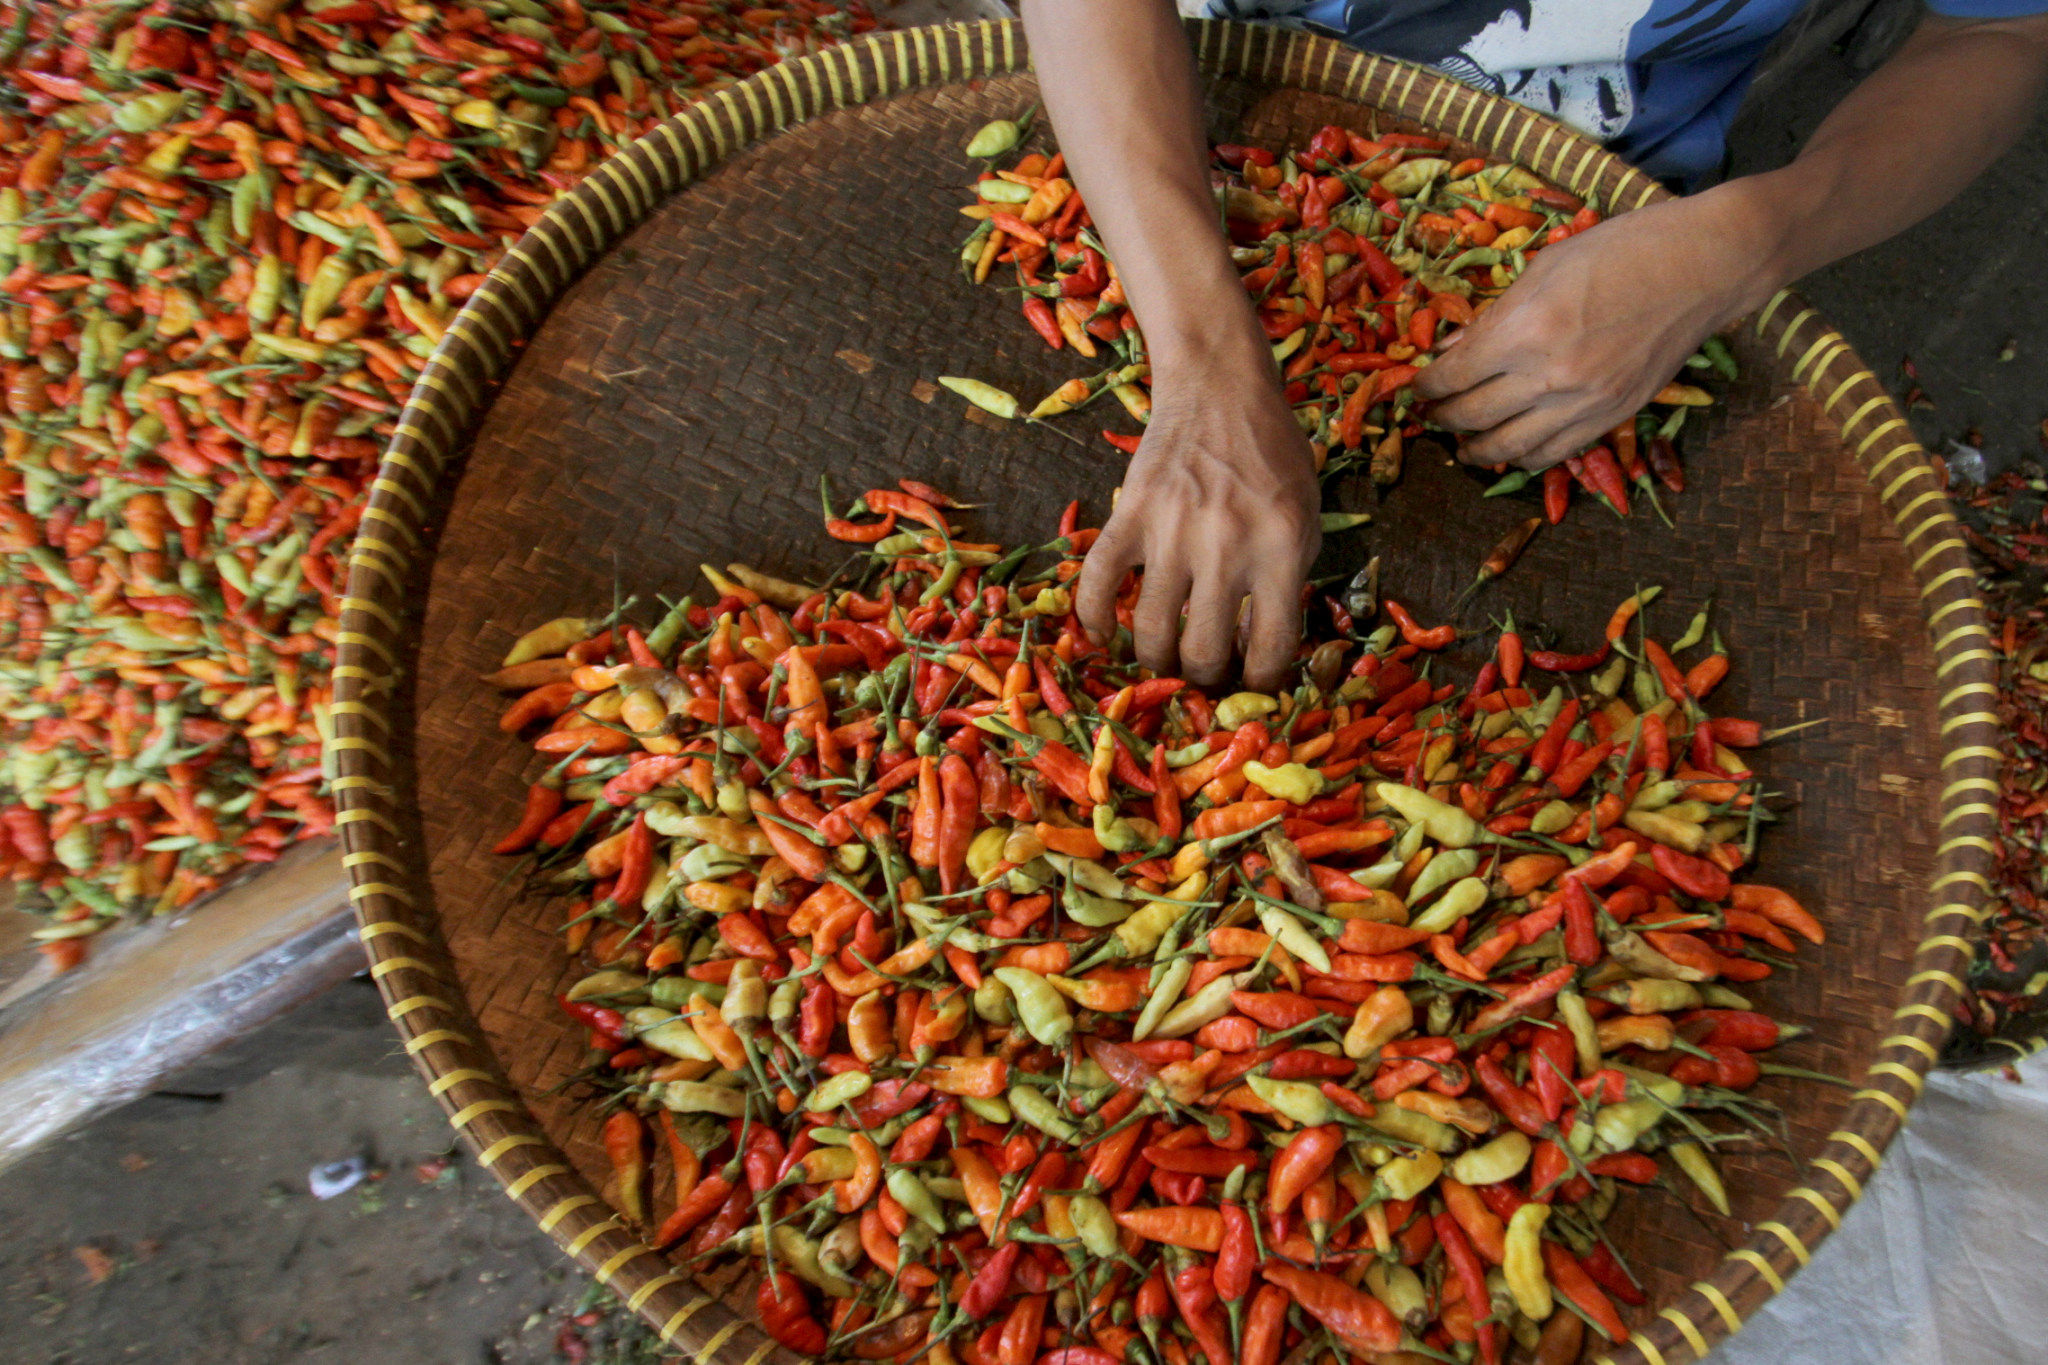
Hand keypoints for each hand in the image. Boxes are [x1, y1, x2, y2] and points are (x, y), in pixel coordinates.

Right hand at [1075, 357, 1319, 689]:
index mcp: (1283, 547)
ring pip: (1150, 630)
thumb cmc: (1273, 455)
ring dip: (1155, 658)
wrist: (1221, 388)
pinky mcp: (1130, 513)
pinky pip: (1097, 581)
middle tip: (1203, 672)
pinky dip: (1094, 618)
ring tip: (1164, 656)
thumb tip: (1256, 648)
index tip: (1250, 683)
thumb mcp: (1307, 516)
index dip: (1260, 682)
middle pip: (1203, 651)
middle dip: (1203, 677)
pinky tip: (1103, 634)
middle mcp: (1227, 544)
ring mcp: (1172, 529)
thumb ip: (1290, 581)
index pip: (1271, 647)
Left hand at [1415, 183, 1784, 469]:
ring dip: (1475, 450)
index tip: (1417, 388)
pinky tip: (1509, 450)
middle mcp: (1549, 375)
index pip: (1453, 376)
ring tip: (1461, 444)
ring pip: (1508, 448)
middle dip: (1442, 418)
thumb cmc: (1622, 250)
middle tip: (1431, 414)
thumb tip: (1451, 352)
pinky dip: (1522, 458)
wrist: (1703, 267)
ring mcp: (1583, 403)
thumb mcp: (1544, 268)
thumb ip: (1494, 317)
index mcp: (1525, 329)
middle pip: (1472, 416)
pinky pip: (1552, 454)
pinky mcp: (1611, 417)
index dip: (1426, 386)